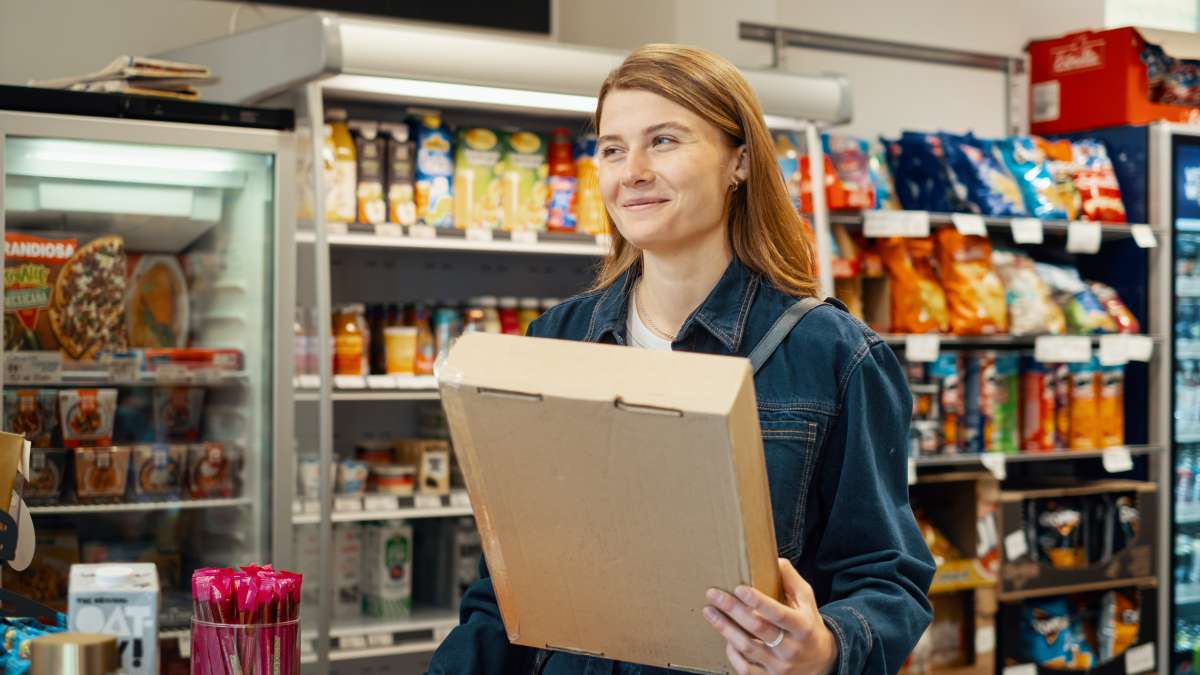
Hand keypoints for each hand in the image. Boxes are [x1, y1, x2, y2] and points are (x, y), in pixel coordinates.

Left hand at [703, 558, 837, 674]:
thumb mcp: (807, 601)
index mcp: (802, 627)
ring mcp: (779, 666)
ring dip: (725, 629)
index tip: (739, 588)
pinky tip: (724, 639)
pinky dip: (732, 654)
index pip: (779, 614)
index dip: (758, 601)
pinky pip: (745, 669)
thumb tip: (774, 559)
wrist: (822, 662)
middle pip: (758, 628)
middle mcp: (791, 648)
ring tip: (709, 611)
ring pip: (747, 648)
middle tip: (713, 594)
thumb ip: (791, 580)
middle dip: (733, 610)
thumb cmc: (808, 625)